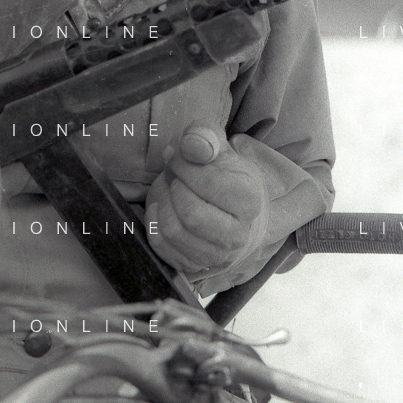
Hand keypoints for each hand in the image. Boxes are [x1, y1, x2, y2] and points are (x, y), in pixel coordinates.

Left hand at [145, 122, 268, 291]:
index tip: (179, 157)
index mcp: (249, 201)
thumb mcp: (213, 145)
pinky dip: (154, 222)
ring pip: (173, 230)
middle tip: (174, 177)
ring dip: (162, 204)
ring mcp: (215, 255)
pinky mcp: (193, 265)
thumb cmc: (217, 172)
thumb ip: (203, 137)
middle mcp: (237, 234)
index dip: (183, 165)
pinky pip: (161, 246)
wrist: (223, 206)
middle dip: (173, 188)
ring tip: (170, 191)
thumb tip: (192, 147)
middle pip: (190, 213)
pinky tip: (164, 209)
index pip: (207, 183)